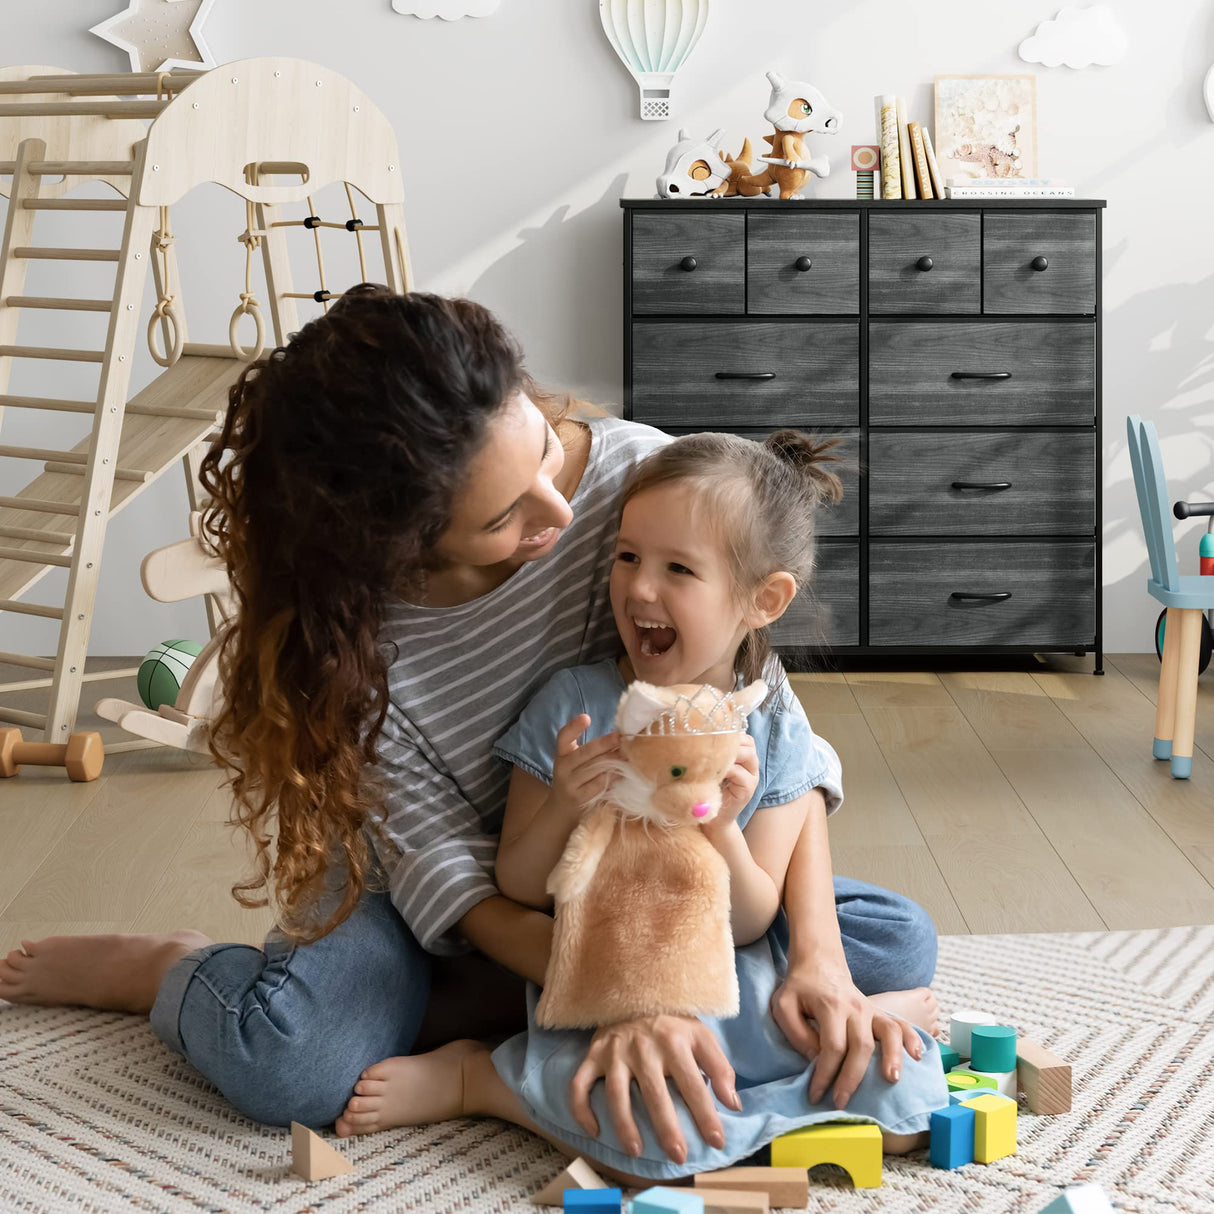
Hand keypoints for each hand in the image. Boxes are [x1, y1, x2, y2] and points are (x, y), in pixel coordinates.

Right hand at [550, 714, 618, 816]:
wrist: (562, 808)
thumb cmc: (576, 777)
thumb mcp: (574, 761)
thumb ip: (590, 749)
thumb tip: (619, 735)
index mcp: (562, 754)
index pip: (563, 736)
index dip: (574, 726)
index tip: (586, 717)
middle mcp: (563, 768)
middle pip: (585, 752)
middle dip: (606, 744)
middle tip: (622, 737)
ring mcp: (570, 784)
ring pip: (595, 768)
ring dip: (614, 760)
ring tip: (628, 754)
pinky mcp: (580, 798)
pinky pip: (599, 784)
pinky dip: (613, 777)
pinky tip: (624, 772)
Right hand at [568, 1014, 741, 1163]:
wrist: (634, 989)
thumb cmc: (672, 1022)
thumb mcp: (701, 1035)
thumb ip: (720, 1068)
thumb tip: (733, 1104)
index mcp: (674, 1041)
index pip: (693, 1084)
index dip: (706, 1115)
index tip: (717, 1141)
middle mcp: (643, 1047)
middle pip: (655, 1093)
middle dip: (667, 1128)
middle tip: (678, 1156)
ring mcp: (615, 1052)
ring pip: (616, 1094)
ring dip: (624, 1125)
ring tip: (635, 1151)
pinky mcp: (594, 1054)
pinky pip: (580, 1084)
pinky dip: (582, 1109)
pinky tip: (594, 1131)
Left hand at [706, 733, 757, 834]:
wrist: (712, 820)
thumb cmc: (708, 790)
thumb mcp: (710, 769)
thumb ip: (713, 754)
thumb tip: (698, 734)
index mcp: (743, 758)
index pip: (743, 737)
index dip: (730, 733)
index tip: (710, 734)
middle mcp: (751, 766)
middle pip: (748, 743)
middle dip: (730, 742)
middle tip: (710, 745)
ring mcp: (752, 778)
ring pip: (748, 755)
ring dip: (729, 753)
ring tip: (712, 758)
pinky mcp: (748, 790)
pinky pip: (740, 773)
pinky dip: (726, 769)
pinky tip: (712, 772)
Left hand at [770, 957, 922, 1108]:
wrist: (819, 961)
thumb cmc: (799, 987)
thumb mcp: (783, 1006)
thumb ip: (796, 1033)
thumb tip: (816, 1059)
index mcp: (830, 1006)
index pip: (832, 1046)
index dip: (824, 1074)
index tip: (815, 1094)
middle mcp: (855, 1007)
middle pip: (861, 1046)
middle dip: (852, 1078)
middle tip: (840, 1102)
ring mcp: (870, 1009)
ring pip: (888, 1032)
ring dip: (893, 1057)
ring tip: (891, 1080)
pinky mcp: (878, 1012)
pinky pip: (899, 1024)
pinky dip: (912, 1038)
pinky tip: (917, 1056)